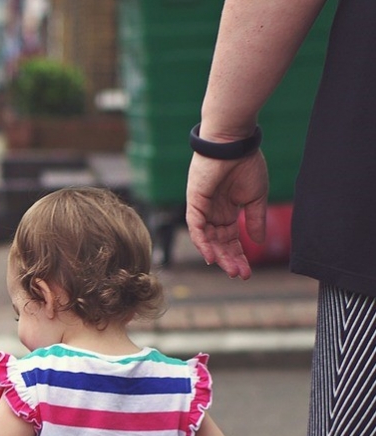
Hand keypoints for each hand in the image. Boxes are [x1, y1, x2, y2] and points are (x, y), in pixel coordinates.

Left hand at [185, 151, 268, 279]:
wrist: (234, 144)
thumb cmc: (245, 164)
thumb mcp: (255, 198)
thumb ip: (255, 220)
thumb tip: (258, 242)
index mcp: (227, 212)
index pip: (230, 240)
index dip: (239, 256)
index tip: (247, 272)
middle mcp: (213, 213)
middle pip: (219, 243)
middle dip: (229, 260)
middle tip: (239, 275)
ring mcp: (202, 209)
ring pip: (207, 240)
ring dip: (218, 256)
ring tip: (230, 270)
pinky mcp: (194, 202)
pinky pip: (196, 227)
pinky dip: (202, 242)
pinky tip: (211, 257)